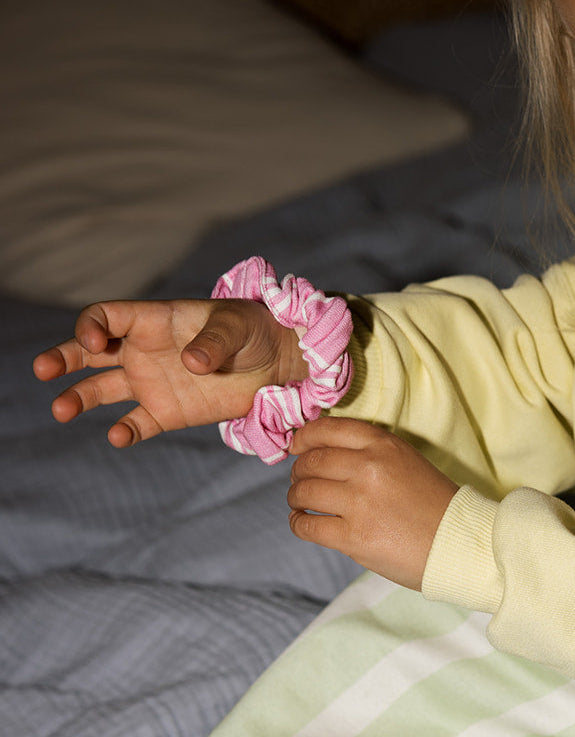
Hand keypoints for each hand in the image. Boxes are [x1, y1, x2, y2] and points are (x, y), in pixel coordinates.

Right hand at [33, 298, 306, 446]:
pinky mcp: (166, 412)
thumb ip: (213, 342)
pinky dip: (125, 431)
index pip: (107, 317)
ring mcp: (152, 383)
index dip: (92, 326)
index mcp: (153, 321)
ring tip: (60, 410)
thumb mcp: (236, 327)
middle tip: (43, 369)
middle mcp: (143, 351)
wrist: (275, 364)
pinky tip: (119, 437)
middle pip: (90, 352)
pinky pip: (137, 424)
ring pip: (102, 390)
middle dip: (63, 357)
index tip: (93, 342)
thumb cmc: (253, 331)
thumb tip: (190, 363)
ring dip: (78, 398)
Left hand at [288, 417, 457, 590]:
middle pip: (311, 461)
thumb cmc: (434, 503)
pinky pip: (308, 525)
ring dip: (295, 496)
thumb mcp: (406, 460)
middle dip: (298, 470)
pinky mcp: (354, 537)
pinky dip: (298, 523)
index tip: (295, 445)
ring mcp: (360, 503)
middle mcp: (368, 468)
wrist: (460, 544)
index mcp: (383, 444)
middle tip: (299, 479)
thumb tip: (322, 452)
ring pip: (304, 492)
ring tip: (298, 501)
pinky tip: (302, 522)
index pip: (328, 429)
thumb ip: (368, 452)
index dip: (304, 437)